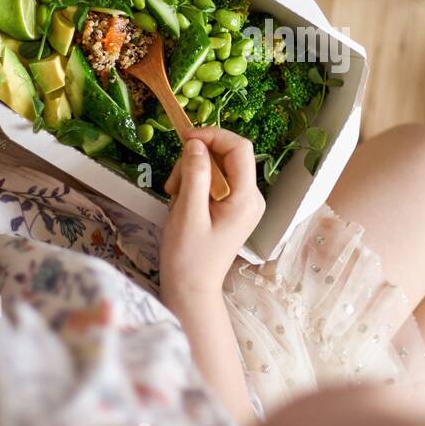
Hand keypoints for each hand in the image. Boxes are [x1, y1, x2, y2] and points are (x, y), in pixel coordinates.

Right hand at [159, 127, 264, 309]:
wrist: (191, 289)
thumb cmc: (188, 257)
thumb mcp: (187, 212)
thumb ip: (194, 175)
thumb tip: (196, 143)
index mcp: (246, 198)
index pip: (239, 148)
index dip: (213, 136)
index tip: (185, 140)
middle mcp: (252, 197)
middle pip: (226, 156)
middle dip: (196, 161)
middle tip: (173, 185)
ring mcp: (244, 203)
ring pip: (217, 167)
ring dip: (191, 174)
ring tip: (176, 200)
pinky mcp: (232, 208)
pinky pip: (214, 182)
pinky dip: (195, 186)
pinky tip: (183, 206)